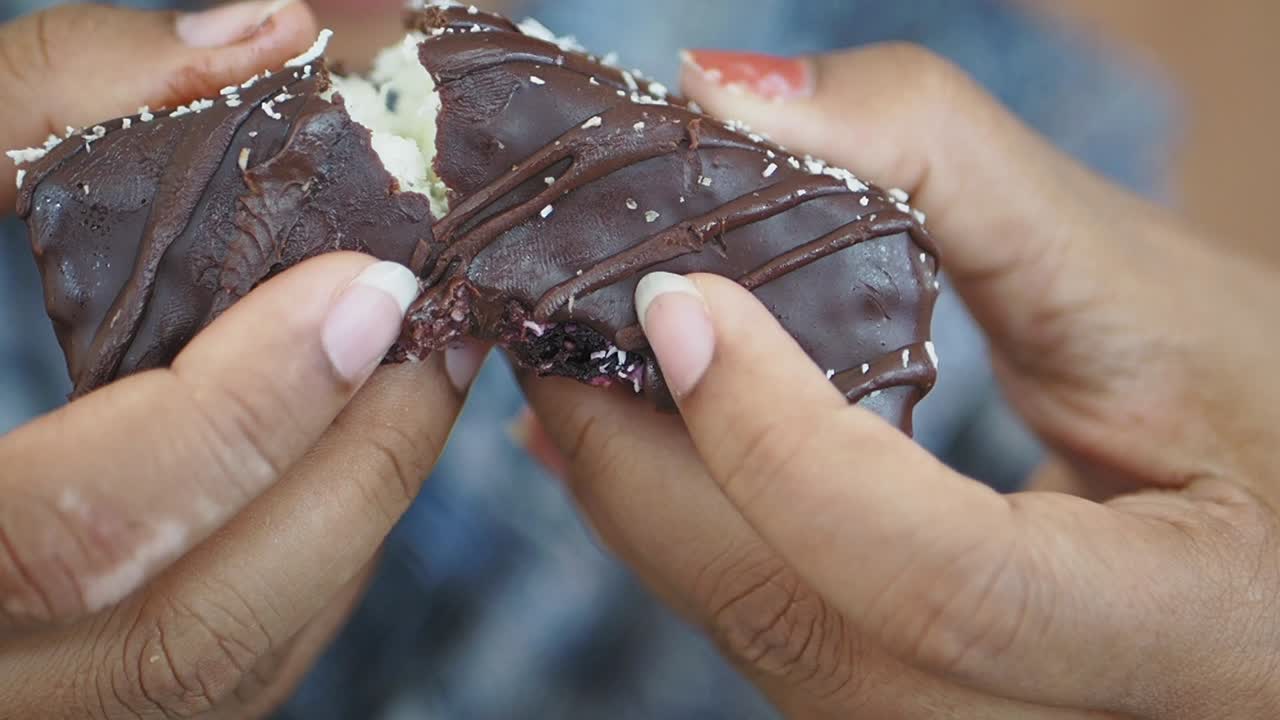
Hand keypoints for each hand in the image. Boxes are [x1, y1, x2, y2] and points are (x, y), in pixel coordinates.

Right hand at [0, 4, 484, 716]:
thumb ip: (39, 100)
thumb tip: (260, 40)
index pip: (77, 533)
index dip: (244, 416)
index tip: (368, 289)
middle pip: (196, 633)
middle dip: (356, 473)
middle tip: (432, 334)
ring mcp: (29, 708)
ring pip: (228, 666)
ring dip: (350, 517)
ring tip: (409, 378)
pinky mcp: (77, 699)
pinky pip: (224, 671)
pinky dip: (306, 564)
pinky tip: (333, 454)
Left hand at [519, 46, 1279, 717]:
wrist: (1277, 529)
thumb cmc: (1258, 407)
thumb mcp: (1142, 280)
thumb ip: (949, 165)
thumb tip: (726, 91)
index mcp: (1176, 635)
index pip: (939, 583)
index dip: (784, 447)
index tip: (678, 299)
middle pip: (808, 620)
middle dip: (647, 462)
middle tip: (558, 310)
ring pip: (768, 640)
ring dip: (645, 497)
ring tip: (580, 360)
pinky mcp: (914, 710)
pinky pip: (771, 636)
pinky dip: (685, 532)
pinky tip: (638, 442)